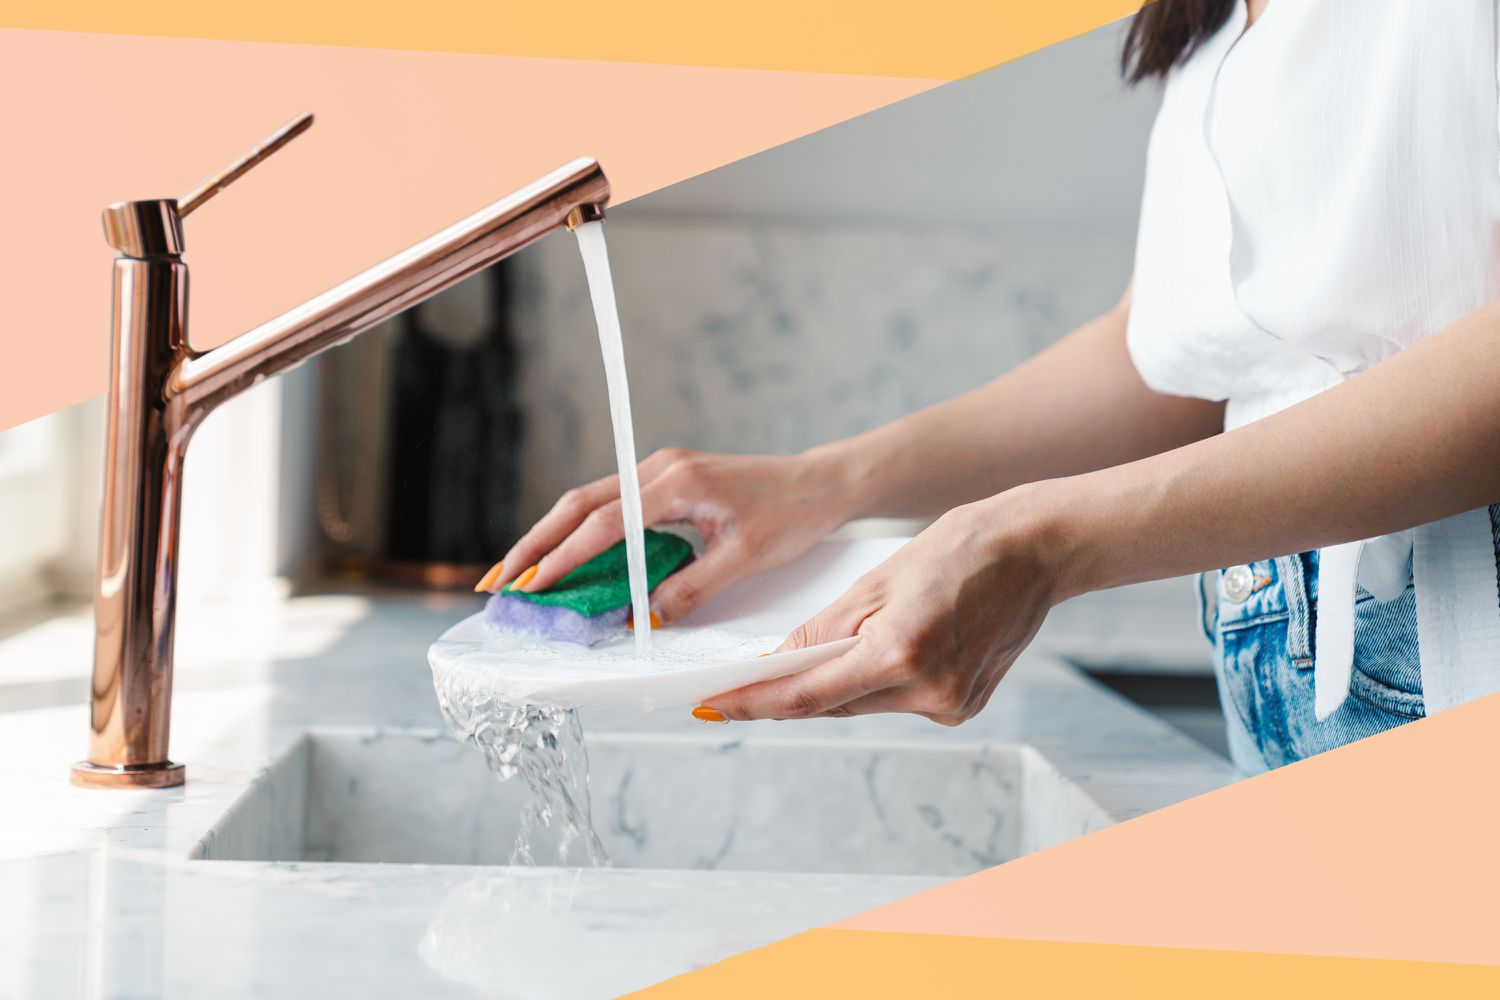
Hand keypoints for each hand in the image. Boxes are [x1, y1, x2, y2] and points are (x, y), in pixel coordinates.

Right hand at [482, 449, 858, 622]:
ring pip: (588, 504)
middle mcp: (659, 469)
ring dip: (551, 539)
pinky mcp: (666, 481)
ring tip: (517, 576)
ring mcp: (660, 471)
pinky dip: (582, 535)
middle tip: (497, 583)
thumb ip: (688, 588)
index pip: (603, 525)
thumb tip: (640, 618)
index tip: (530, 589)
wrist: (822, 483)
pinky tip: (565, 561)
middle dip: (534, 546)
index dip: (562, 559)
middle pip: (578, 506)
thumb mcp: (743, 559)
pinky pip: (612, 507)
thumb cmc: (792, 514)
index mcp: (675, 483)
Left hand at [702, 487, 1067, 724]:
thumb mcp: (876, 580)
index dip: (752, 703)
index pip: (806, 696)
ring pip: (866, 703)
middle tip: (751, 677)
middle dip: (793, 688)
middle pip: (834, 703)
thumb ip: (821, 630)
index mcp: (899, 654)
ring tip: (851, 636)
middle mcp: (927, 692)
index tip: (711, 706)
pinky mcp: (965, 707)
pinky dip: (880, 679)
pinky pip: (900, 700)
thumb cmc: (958, 549)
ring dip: (841, 680)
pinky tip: (894, 645)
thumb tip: (774, 666)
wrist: (1035, 551)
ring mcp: (951, 705)